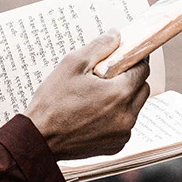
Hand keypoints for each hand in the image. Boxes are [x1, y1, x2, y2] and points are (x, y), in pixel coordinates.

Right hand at [25, 31, 149, 160]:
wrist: (39, 139)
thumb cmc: (52, 103)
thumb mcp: (72, 64)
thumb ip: (99, 47)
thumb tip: (116, 35)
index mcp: (120, 93)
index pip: (142, 69)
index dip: (133, 60)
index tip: (121, 58)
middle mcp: (127, 115)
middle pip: (142, 88)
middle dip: (129, 79)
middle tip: (106, 76)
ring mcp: (123, 133)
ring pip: (134, 107)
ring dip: (123, 98)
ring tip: (97, 96)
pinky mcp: (116, 146)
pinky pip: (124, 125)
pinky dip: (116, 117)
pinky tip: (95, 113)